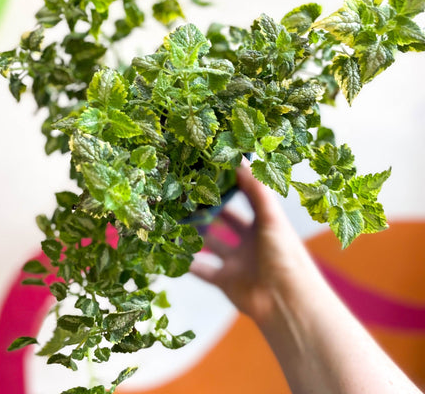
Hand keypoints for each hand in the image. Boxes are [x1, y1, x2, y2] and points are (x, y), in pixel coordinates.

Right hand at [191, 159, 316, 326]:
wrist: (287, 302)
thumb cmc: (284, 255)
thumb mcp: (271, 217)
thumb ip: (256, 188)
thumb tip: (241, 158)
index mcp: (264, 223)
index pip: (246, 198)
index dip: (231, 186)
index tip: (211, 171)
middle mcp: (250, 241)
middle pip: (226, 221)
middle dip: (209, 209)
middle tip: (188, 194)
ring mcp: (237, 261)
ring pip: (212, 244)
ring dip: (196, 233)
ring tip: (176, 217)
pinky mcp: (226, 280)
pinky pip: (202, 270)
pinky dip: (188, 263)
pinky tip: (172, 251)